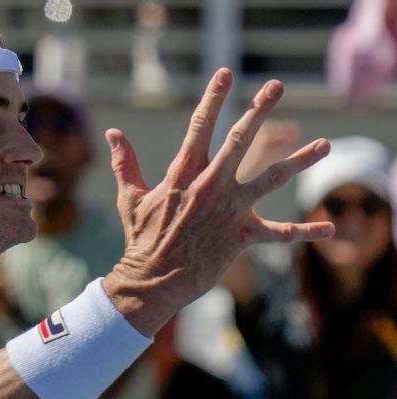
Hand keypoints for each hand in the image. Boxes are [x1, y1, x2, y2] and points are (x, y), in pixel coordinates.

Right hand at [101, 69, 333, 335]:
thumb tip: (112, 133)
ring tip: (324, 145)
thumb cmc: (140, 239)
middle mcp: (208, 186)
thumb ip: (124, 163)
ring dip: (300, 160)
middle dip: (258, 111)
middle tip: (275, 86)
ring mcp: (227, 210)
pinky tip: (330, 229)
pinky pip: (279, 233)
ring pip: (270, 178)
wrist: (151, 281)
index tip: (225, 74)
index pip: (199, 128)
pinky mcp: (241, 236)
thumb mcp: (130, 198)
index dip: (213, 99)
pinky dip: (305, 232)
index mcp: (181, 175)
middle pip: (239, 141)